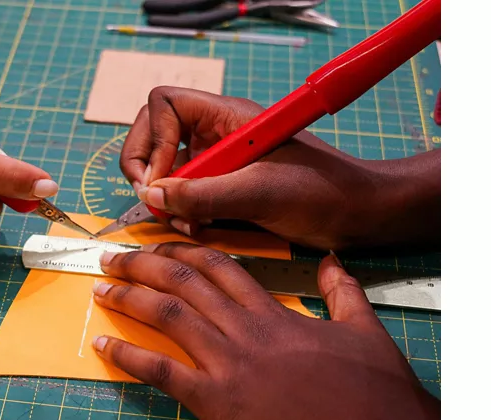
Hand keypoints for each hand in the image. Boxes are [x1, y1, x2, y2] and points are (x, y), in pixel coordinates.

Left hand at [91, 243, 439, 419]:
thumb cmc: (374, 387)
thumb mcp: (363, 326)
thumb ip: (340, 289)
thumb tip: (330, 259)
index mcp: (273, 311)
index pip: (218, 265)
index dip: (182, 249)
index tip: (156, 243)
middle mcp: (244, 328)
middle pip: (183, 281)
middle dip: (142, 264)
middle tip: (111, 256)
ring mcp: (228, 363)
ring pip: (168, 315)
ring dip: (129, 297)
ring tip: (101, 287)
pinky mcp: (217, 401)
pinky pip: (163, 371)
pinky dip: (129, 355)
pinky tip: (103, 343)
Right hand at [119, 87, 439, 249]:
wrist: (358, 216)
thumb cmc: (322, 193)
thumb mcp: (260, 192)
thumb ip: (203, 193)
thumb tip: (152, 196)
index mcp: (228, 117)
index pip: (165, 104)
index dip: (153, 139)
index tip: (160, 179)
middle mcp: (218, 133)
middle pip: (155, 134)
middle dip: (148, 169)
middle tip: (154, 201)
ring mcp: (220, 160)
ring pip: (167, 169)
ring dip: (165, 198)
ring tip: (184, 222)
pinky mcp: (225, 186)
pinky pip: (185, 193)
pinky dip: (182, 211)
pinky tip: (197, 227)